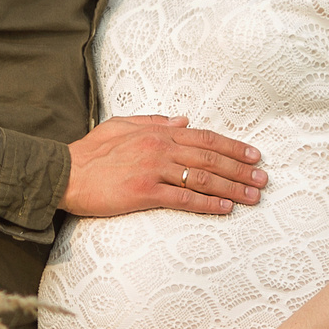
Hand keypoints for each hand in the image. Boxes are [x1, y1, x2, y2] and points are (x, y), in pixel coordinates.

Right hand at [61, 115, 266, 217]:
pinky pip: (184, 198)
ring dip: (232, 188)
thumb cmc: (90, 152)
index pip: (205, 138)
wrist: (64, 173)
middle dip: (241, 169)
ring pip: (203, 178)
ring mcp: (154, 170)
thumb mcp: (121, 125)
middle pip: (211, 158)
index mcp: (157, 132)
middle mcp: (160, 147)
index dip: (233, 147)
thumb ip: (153, 121)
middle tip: (263, 180)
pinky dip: (208, 203)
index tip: (254, 156)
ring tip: (253, 196)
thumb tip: (183, 120)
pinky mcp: (145, 193)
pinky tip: (225, 208)